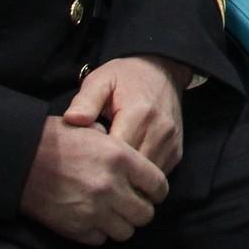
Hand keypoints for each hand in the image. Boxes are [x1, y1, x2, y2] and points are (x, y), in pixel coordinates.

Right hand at [19, 116, 168, 245]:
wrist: (19, 159)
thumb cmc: (55, 139)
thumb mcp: (93, 130)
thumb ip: (118, 146)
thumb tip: (132, 159)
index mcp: (120, 158)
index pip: (158, 185)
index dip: (157, 190)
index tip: (151, 191)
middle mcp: (111, 187)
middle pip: (145, 214)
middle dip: (140, 209)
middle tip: (130, 203)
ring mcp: (94, 210)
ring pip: (126, 232)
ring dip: (121, 223)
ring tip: (111, 213)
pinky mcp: (76, 228)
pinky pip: (101, 239)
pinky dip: (99, 232)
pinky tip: (92, 219)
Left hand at [63, 55, 187, 173]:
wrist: (163, 70)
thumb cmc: (125, 77)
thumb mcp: (100, 80)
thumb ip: (85, 101)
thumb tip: (72, 120)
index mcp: (139, 114)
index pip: (116, 155)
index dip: (96, 162)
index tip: (82, 159)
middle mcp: (160, 131)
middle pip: (131, 171)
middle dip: (110, 174)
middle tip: (90, 171)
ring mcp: (171, 143)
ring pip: (145, 178)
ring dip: (126, 178)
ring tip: (107, 171)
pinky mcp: (177, 152)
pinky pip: (156, 174)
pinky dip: (139, 176)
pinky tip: (125, 168)